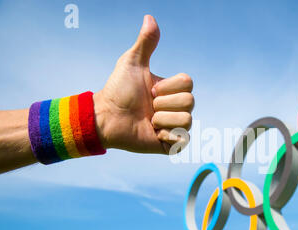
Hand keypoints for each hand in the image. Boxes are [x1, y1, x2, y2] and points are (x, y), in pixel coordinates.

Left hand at [93, 15, 193, 153]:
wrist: (106, 117)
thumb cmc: (117, 90)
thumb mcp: (132, 63)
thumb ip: (145, 43)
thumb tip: (150, 17)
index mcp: (172, 90)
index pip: (188, 83)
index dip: (168, 86)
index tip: (150, 90)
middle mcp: (176, 107)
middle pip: (190, 101)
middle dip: (163, 103)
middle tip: (147, 106)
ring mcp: (174, 126)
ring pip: (187, 120)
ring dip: (162, 119)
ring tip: (148, 120)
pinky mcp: (171, 144)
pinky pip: (182, 139)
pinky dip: (166, 135)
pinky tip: (152, 133)